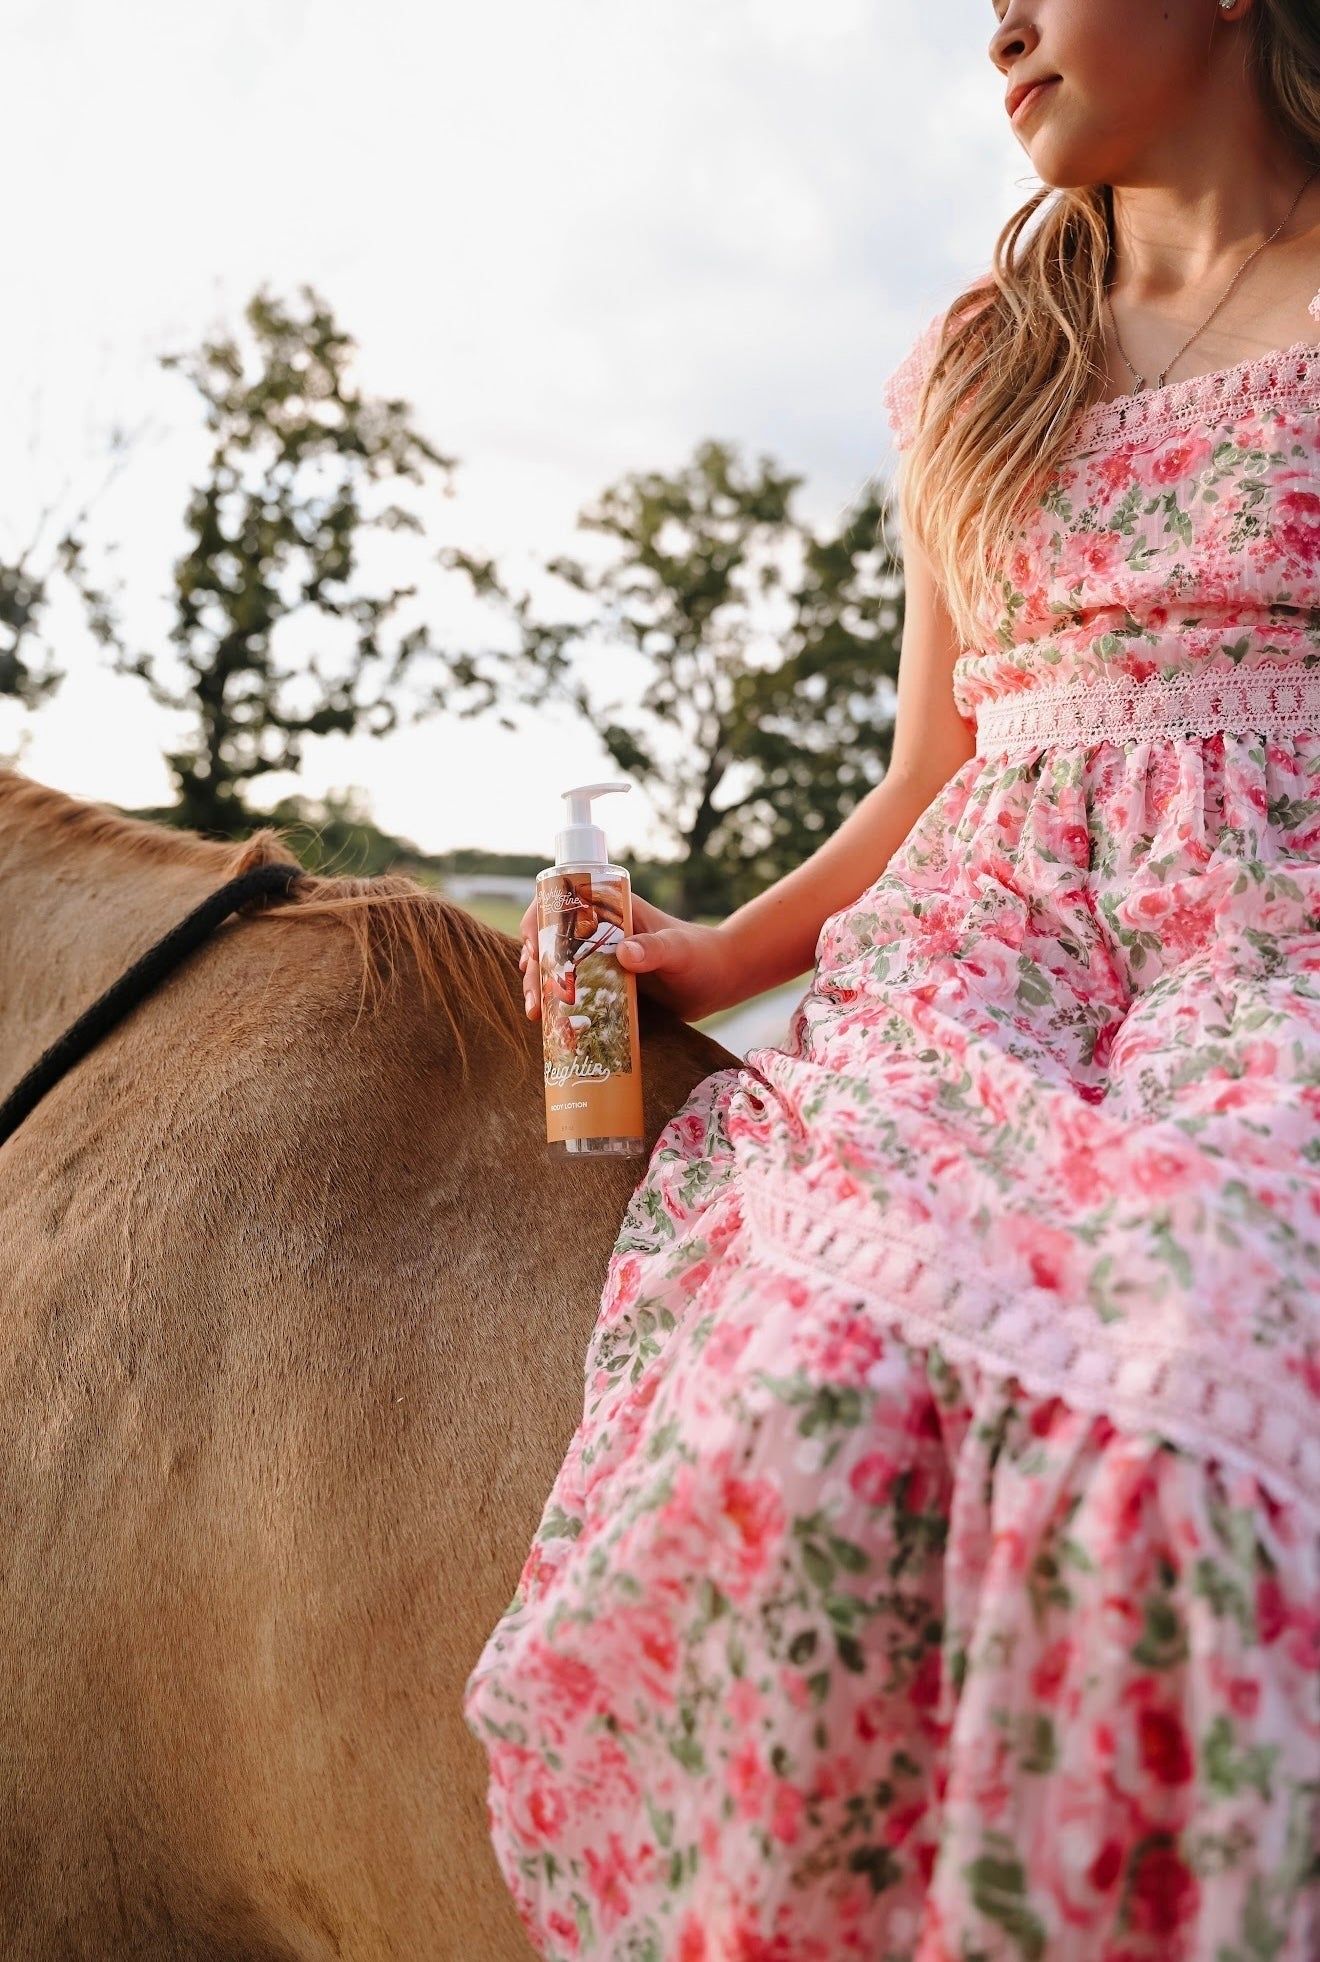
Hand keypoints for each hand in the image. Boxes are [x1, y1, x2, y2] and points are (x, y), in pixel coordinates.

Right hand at [518, 893, 738, 1024]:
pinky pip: (572, 991)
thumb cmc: (702, 956)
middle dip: (534, 966)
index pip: (562, 903)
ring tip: (537, 1015)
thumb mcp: (679, 950)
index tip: (533, 951)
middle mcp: (599, 932)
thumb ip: (656, 948)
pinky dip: (557, 1004)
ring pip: (556, 967)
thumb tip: (624, 953)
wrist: (720, 980)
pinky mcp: (604, 985)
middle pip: (550, 940)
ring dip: (540, 987)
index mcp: (612, 910)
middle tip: (534, 999)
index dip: (539, 922)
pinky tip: (550, 1024)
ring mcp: (599, 959)